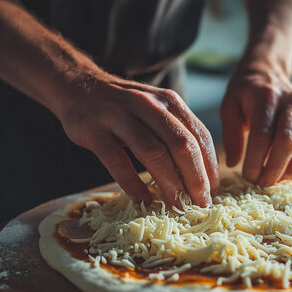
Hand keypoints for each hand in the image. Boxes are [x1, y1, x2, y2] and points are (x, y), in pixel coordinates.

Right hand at [57, 74, 218, 206]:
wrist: (78, 85)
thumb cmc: (124, 108)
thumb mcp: (156, 110)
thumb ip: (177, 133)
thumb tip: (202, 174)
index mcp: (169, 102)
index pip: (198, 135)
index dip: (209, 166)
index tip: (212, 191)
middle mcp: (148, 105)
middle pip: (180, 144)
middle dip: (195, 178)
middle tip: (200, 204)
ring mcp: (120, 116)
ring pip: (152, 152)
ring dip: (169, 183)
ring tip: (177, 206)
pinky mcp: (95, 130)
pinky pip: (117, 160)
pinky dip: (132, 183)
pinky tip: (143, 199)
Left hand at [220, 60, 291, 185]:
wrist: (267, 72)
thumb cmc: (244, 93)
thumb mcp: (229, 107)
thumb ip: (231, 135)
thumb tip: (234, 164)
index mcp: (265, 98)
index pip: (262, 135)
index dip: (256, 160)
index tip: (247, 176)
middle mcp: (290, 102)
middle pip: (288, 142)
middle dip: (274, 169)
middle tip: (261, 184)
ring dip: (291, 170)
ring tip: (274, 182)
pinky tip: (288, 171)